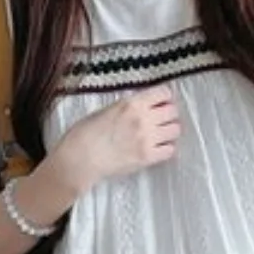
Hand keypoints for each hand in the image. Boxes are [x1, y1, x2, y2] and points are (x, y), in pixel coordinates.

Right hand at [53, 86, 180, 194]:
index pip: (164, 93)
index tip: (159, 103)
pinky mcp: (146, 157)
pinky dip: (166, 148)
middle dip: (168, 114)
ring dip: (169, 131)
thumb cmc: (83, 135)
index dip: (163, 98)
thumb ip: (127, 107)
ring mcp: (146, 139)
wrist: (78, 161)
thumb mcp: (105, 110)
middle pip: (173, 111)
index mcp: (131, 103)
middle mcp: (143, 119)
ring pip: (175, 130)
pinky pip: (170, 150)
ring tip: (159, 135)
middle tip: (160, 120)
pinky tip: (156, 149)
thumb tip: (141, 107)